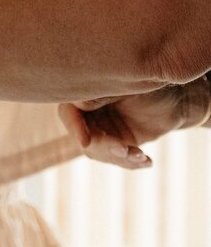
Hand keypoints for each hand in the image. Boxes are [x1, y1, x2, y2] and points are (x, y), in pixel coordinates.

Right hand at [59, 78, 210, 168]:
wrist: (178, 99)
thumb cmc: (153, 83)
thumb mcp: (127, 87)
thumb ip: (102, 95)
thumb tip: (78, 104)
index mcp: (86, 93)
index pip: (68, 112)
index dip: (74, 127)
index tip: (86, 141)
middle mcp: (90, 112)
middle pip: (83, 137)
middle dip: (104, 147)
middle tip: (125, 149)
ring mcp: (103, 129)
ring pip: (99, 152)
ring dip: (119, 157)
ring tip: (140, 155)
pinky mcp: (118, 143)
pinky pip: (117, 159)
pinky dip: (130, 162)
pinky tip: (146, 161)